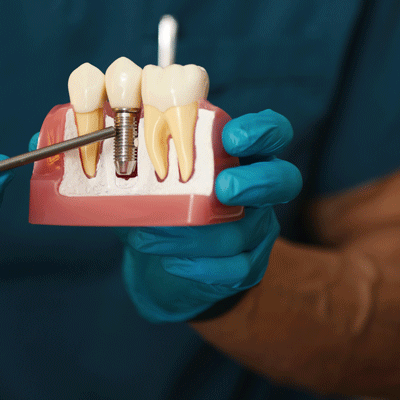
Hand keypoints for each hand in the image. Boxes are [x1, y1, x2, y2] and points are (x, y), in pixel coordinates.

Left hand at [118, 109, 301, 321]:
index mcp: (244, 155)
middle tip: (224, 187)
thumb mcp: (159, 173)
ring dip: (193, 234)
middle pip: (284, 181)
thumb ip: (152, 152)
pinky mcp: (247, 266)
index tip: (231, 137)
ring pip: (241, 231)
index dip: (262, 131)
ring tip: (149, 235)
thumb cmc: (165, 203)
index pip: (272, 132)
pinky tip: (171, 262)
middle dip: (256, 182)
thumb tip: (115, 131)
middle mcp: (260, 190)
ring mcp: (258, 230)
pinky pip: (234, 269)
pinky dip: (198, 266)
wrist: (164, 264)